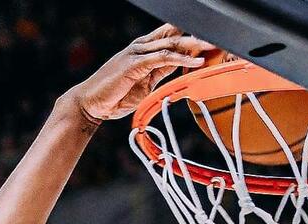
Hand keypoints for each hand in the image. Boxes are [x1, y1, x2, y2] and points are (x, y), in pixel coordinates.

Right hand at [59, 24, 214, 123]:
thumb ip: (159, 75)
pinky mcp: (134, 64)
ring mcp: (136, 53)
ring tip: (211, 45)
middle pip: (172, 35)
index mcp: (143, 52)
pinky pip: (162, 58)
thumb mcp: (144, 86)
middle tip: (216, 37)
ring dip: (192, 44)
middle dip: (194, 36)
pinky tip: (195, 62)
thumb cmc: (115, 97)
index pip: (170, 39)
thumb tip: (177, 72)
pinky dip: (181, 59)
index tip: (209, 41)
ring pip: (169, 43)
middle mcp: (140, 48)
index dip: (189, 38)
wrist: (91, 104)